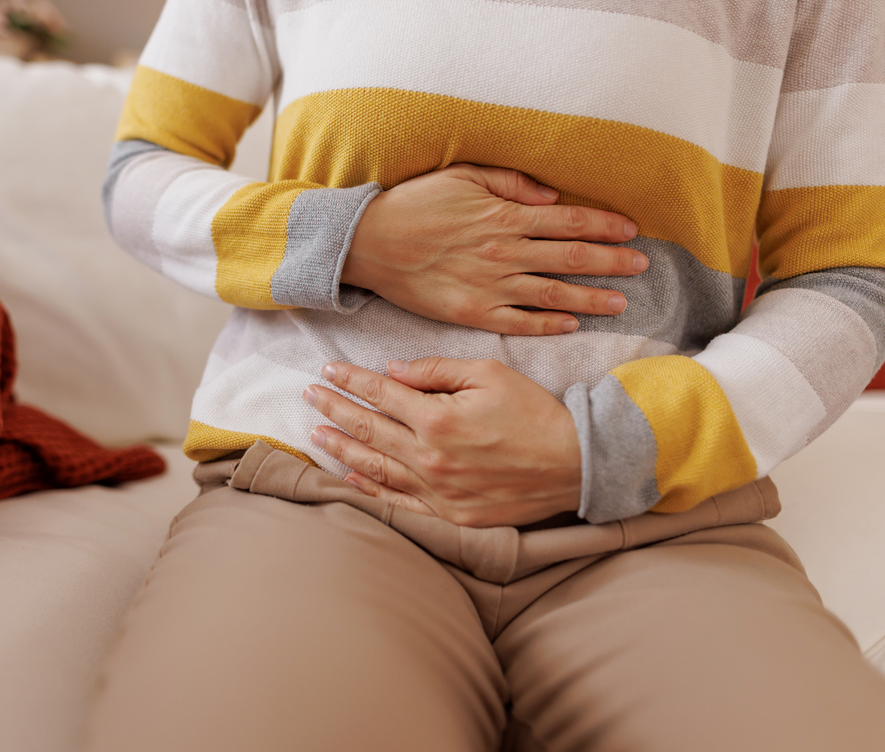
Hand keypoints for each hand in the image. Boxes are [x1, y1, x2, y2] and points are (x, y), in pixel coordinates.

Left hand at [302, 357, 581, 527]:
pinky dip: (370, 490)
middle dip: (334, 409)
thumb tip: (393, 370)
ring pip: (375, 468)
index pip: (381, 394)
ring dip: (341, 449)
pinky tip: (349, 478)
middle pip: (368, 430)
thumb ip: (437, 371)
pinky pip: (398, 503)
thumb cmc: (534, 412)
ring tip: (316, 435)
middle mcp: (430, 457)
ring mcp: (437, 490)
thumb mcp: (490, 374)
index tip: (328, 370)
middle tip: (310, 396)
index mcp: (438, 417)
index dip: (351, 380)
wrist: (575, 464)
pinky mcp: (449, 515)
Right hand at [341, 164, 646, 335]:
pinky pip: (518, 321)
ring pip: (553, 293)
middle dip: (612, 261)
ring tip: (621, 302)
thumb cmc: (414, 204)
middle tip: (642, 266)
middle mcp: (504, 252)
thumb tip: (551, 197)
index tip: (631, 230)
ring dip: (591, 298)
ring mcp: (490, 286)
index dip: (605, 225)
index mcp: (504, 216)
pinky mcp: (472, 313)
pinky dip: (548, 323)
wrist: (369, 243)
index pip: (569, 221)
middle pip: (572, 258)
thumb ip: (510, 184)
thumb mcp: (462, 176)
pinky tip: (571, 324)